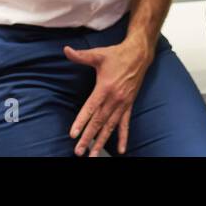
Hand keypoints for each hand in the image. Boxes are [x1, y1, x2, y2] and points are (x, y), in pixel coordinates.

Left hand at [64, 38, 153, 155]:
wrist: (139, 55)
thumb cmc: (118, 54)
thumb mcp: (98, 54)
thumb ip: (81, 55)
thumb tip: (66, 50)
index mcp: (105, 88)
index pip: (90, 109)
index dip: (81, 122)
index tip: (73, 134)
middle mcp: (114, 99)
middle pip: (99, 122)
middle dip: (88, 138)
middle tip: (79, 151)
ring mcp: (122, 104)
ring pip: (110, 127)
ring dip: (102, 142)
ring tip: (93, 155)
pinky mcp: (129, 105)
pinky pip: (125, 124)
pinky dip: (123, 137)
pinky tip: (121, 150)